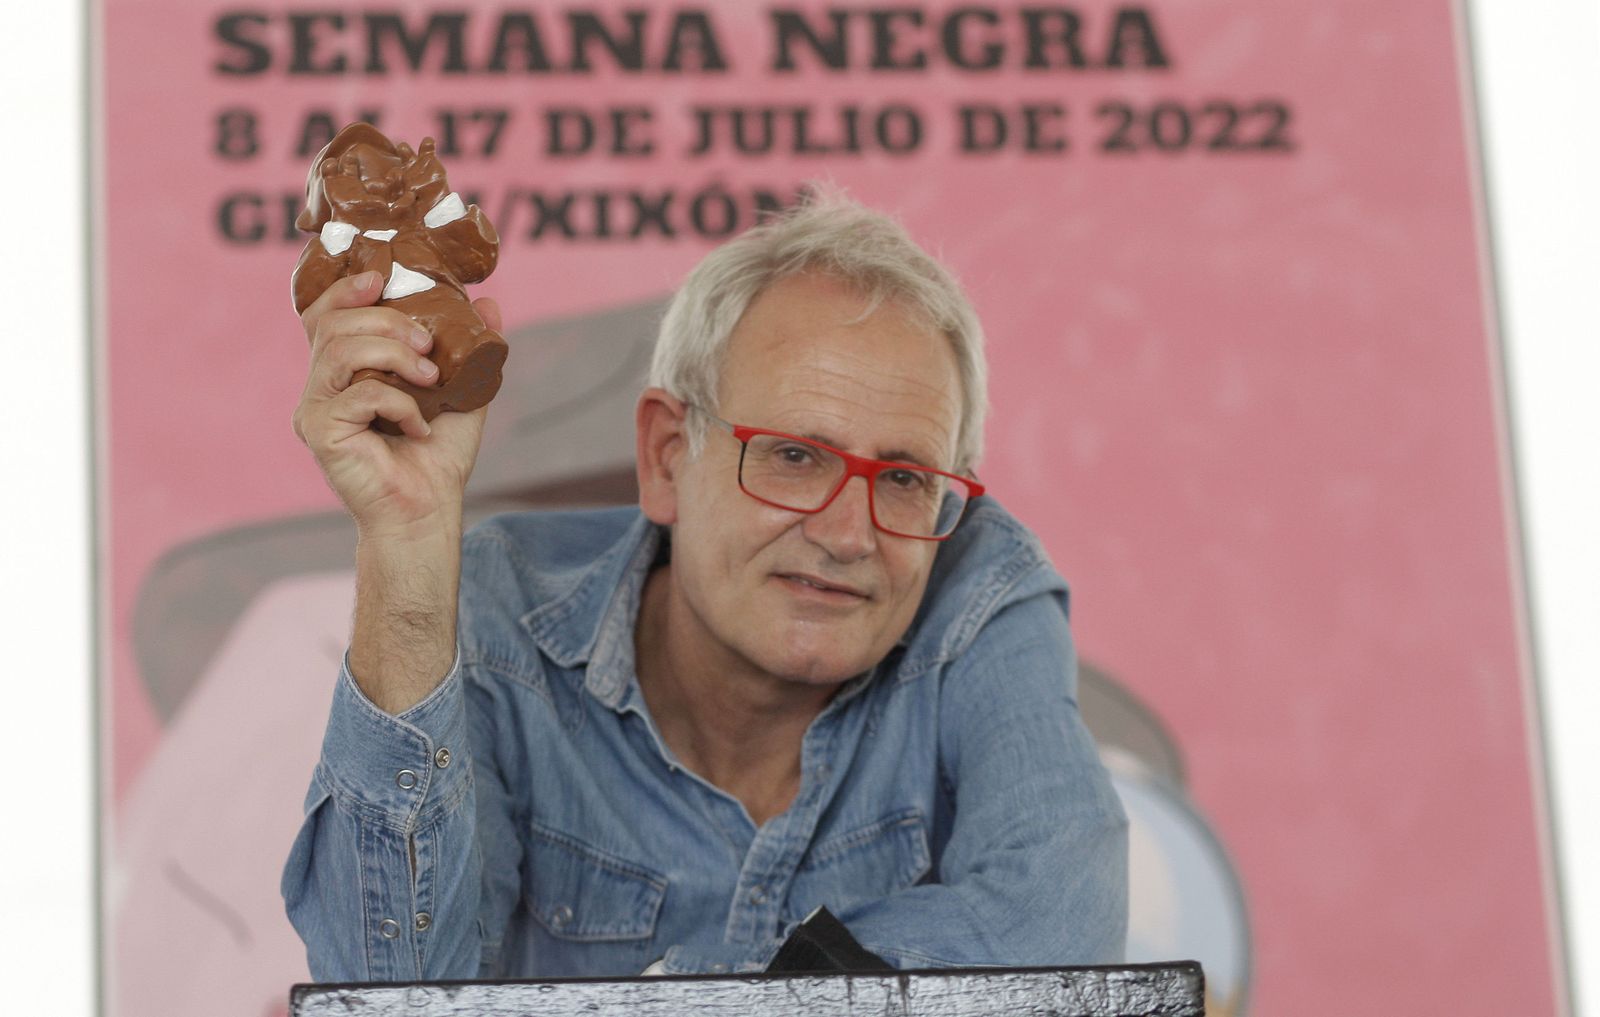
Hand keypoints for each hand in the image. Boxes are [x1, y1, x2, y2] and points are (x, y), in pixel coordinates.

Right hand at [291, 270, 502, 538]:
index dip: (345, 290)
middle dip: (387, 321)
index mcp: (345, 372)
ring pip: (340, 350)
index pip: (326, 316)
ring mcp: (315, 408)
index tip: (381, 280)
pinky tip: (419, 426)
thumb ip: (471, 348)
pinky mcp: (320, 431)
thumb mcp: (463, 391)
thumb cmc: (437, 456)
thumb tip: (489, 303)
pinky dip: (398, 402)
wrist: (428, 510)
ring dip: (393, 354)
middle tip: (426, 344)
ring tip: (429, 379)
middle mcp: (322, 386)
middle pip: (334, 325)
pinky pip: (358, 394)